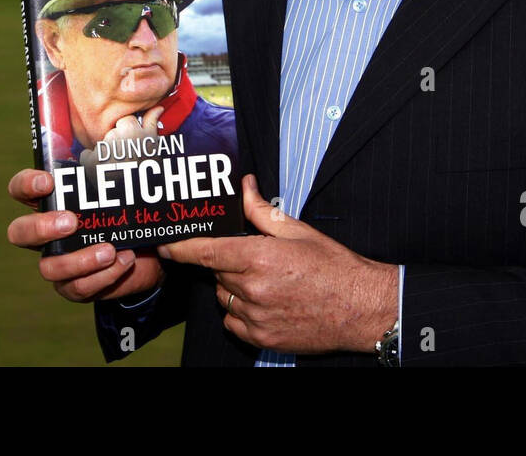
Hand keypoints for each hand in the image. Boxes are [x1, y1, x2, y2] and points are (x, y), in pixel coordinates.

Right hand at [7, 168, 162, 301]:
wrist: (151, 250)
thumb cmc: (127, 210)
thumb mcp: (123, 188)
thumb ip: (119, 168)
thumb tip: (134, 139)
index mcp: (52, 202)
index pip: (21, 190)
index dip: (26, 185)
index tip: (48, 181)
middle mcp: (47, 233)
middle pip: (19, 233)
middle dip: (42, 227)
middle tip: (71, 221)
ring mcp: (58, 261)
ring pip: (48, 268)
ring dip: (78, 259)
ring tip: (109, 250)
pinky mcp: (75, 286)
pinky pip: (78, 288)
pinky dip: (102, 276)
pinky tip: (125, 260)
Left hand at [79, 106, 164, 181]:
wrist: (137, 194)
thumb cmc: (148, 168)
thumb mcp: (153, 143)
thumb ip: (152, 122)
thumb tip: (157, 106)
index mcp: (131, 130)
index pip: (125, 122)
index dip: (129, 134)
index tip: (133, 145)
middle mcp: (115, 137)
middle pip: (111, 134)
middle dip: (115, 143)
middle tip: (125, 158)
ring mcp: (101, 149)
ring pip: (100, 145)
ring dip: (105, 154)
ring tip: (116, 167)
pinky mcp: (89, 162)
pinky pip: (87, 156)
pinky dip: (91, 163)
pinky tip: (103, 171)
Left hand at [157, 174, 398, 354]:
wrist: (362, 308)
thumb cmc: (334, 267)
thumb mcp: (299, 232)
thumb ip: (263, 212)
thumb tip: (245, 186)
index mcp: (260, 257)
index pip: (207, 251)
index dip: (181, 247)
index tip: (164, 244)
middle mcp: (253, 289)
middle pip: (216, 272)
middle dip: (226, 262)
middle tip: (253, 256)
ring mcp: (256, 317)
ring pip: (224, 297)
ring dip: (233, 287)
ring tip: (265, 280)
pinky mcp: (262, 338)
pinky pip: (233, 322)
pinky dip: (240, 312)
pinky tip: (265, 302)